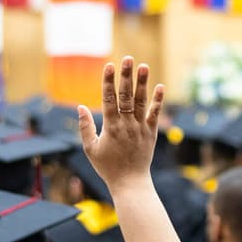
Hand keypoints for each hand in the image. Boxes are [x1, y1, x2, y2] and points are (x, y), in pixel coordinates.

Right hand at [78, 56, 164, 192]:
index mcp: (110, 128)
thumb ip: (85, 127)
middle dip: (126, 76)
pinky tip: (160, 86)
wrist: (130, 183)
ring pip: (141, 102)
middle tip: (128, 58)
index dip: (108, 82)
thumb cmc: (107, 166)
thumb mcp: (90, 148)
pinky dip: (158, 100)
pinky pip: (154, 114)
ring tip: (144, 66)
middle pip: (126, 96)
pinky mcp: (151, 133)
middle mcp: (126, 125)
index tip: (109, 66)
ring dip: (142, 83)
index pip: (109, 99)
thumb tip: (80, 106)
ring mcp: (140, 128)